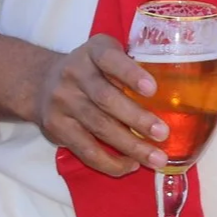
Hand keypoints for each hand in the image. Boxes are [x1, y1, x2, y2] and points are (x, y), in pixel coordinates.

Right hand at [32, 34, 169, 177]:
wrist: (43, 83)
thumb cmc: (91, 70)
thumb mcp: (106, 55)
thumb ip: (130, 66)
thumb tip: (174, 94)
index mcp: (93, 51)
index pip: (110, 59)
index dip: (131, 73)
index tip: (153, 89)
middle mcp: (74, 73)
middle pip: (106, 98)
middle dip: (136, 118)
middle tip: (163, 133)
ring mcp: (63, 102)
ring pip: (98, 127)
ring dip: (130, 146)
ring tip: (156, 158)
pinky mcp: (57, 128)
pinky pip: (86, 149)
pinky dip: (110, 161)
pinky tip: (131, 165)